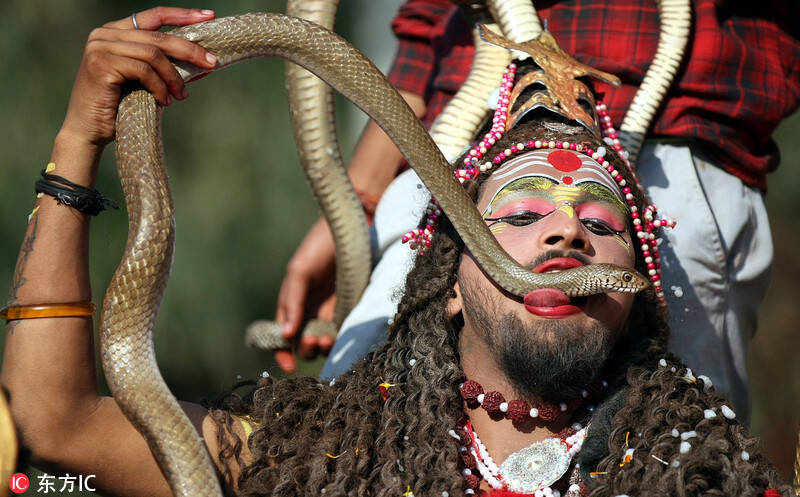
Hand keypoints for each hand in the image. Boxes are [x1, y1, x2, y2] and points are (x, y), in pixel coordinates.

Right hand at [58, 7, 218, 154]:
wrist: (89, 131)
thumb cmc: (119, 108)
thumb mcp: (146, 81)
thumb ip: (167, 67)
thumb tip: (206, 62)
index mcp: (115, 32)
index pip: (154, 16)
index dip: (183, 15)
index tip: (209, 16)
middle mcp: (104, 34)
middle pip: (158, 36)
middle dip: (189, 50)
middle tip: (212, 63)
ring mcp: (100, 47)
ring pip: (153, 54)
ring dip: (174, 76)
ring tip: (182, 95)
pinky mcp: (101, 64)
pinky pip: (144, 70)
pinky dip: (159, 87)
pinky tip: (165, 101)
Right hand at [273, 217, 337, 372]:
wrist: (350, 231)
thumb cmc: (318, 248)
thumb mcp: (299, 271)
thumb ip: (292, 302)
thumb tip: (286, 334)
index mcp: (291, 303)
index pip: (281, 335)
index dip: (281, 352)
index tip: (288, 365)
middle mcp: (308, 311)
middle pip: (302, 343)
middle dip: (304, 349)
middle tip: (312, 342)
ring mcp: (329, 312)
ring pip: (321, 342)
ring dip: (320, 347)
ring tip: (325, 340)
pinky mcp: (348, 310)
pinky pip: (340, 332)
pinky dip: (336, 340)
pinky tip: (335, 336)